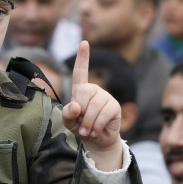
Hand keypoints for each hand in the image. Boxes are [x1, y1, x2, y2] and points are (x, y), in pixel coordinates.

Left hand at [62, 41, 122, 168]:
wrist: (96, 141)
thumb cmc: (81, 128)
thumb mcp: (69, 122)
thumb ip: (67, 114)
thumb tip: (76, 106)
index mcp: (81, 91)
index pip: (80, 72)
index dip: (83, 57)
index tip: (84, 42)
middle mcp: (94, 90)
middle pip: (83, 93)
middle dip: (80, 112)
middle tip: (80, 125)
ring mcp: (105, 97)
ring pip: (94, 106)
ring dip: (87, 122)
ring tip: (87, 130)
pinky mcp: (114, 106)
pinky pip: (103, 114)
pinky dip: (96, 125)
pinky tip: (94, 130)